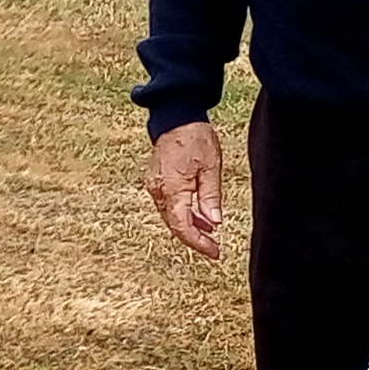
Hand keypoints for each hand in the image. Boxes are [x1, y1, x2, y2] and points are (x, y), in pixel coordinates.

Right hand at [147, 121, 224, 259]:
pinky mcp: (155, 182)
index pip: (183, 227)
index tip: (214, 252)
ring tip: (210, 232)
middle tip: (214, 247)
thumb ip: (210, 197)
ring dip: (189, 226)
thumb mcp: (210, 167)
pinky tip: (198, 214)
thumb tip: (213, 223)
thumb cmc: (195, 138)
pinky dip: (183, 213)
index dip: (198, 243)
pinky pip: (168, 205)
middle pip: (175, 225)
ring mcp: (154, 187)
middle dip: (195, 238)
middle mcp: (158, 191)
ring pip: (171, 216)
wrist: (176, 117)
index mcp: (172, 189)